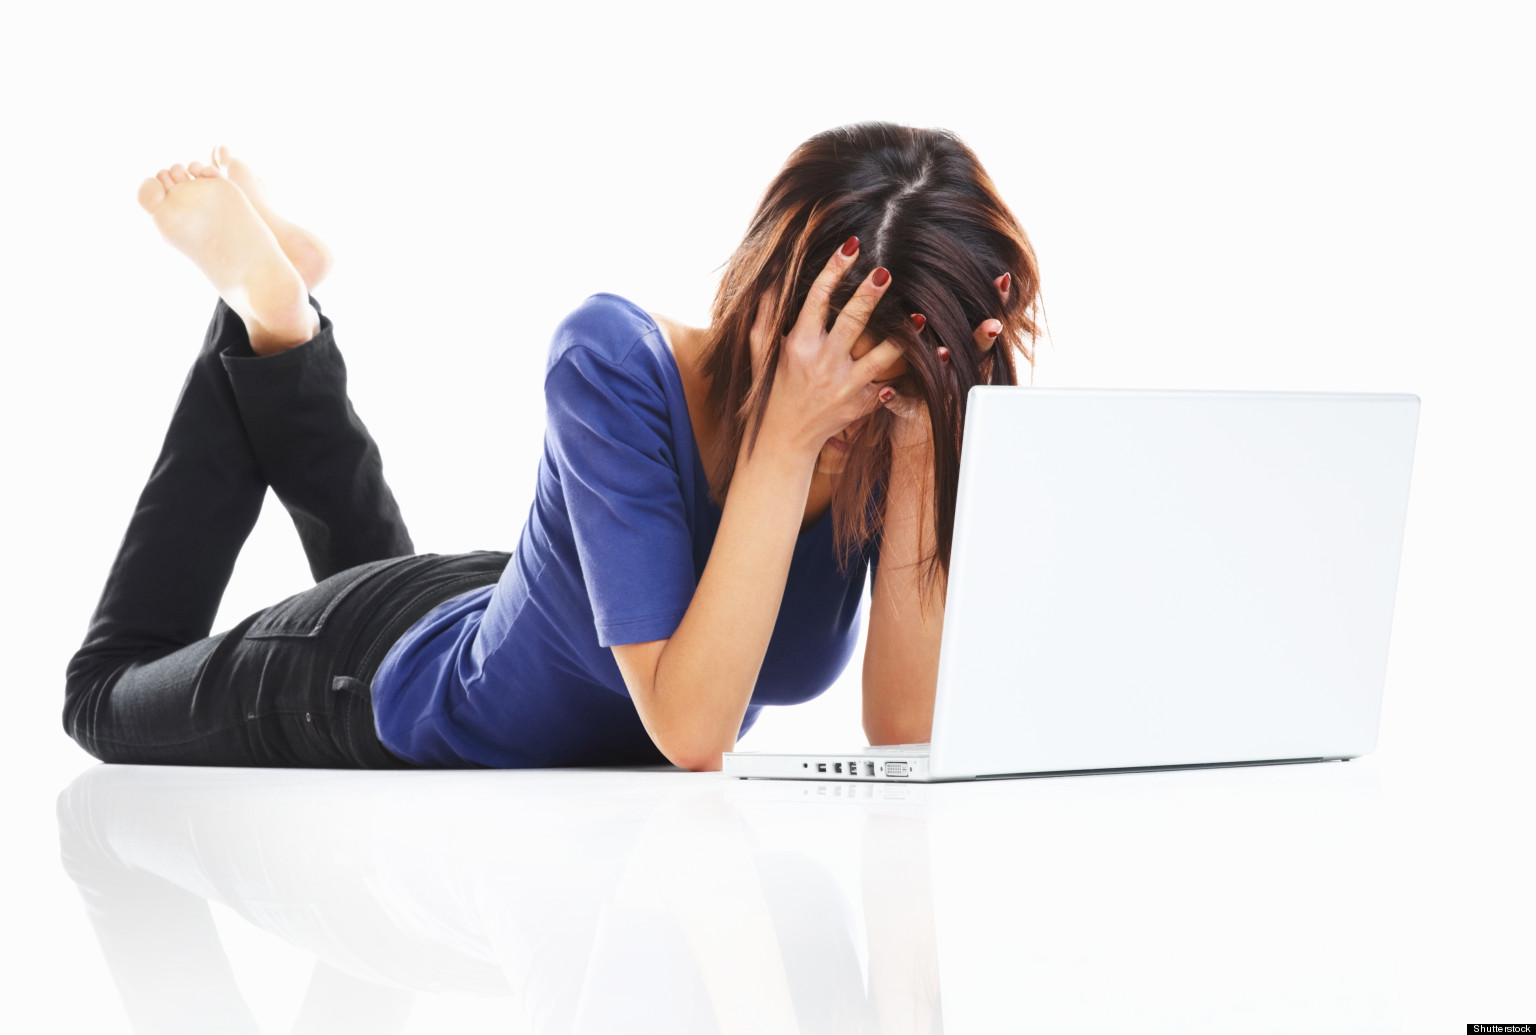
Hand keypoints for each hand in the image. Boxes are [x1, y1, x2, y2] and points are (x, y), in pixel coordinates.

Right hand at [754, 237, 905, 458]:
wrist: (784, 438)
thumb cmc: (772, 388)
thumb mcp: (759, 350)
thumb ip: (766, 313)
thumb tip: (772, 275)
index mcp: (799, 345)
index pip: (817, 300)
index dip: (834, 271)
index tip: (851, 248)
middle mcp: (822, 364)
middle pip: (851, 323)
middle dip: (869, 296)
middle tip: (886, 272)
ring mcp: (843, 386)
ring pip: (879, 358)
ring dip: (902, 336)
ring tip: (921, 316)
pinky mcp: (860, 404)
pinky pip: (890, 385)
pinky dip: (912, 373)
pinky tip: (935, 356)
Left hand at [884, 271, 1012, 448]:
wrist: (908, 422)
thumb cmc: (924, 369)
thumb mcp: (936, 337)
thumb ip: (946, 309)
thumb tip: (965, 270)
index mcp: (962, 349)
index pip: (982, 323)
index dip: (996, 303)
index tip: (1001, 280)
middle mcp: (954, 368)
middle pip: (973, 352)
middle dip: (982, 338)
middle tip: (991, 325)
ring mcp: (936, 389)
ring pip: (943, 376)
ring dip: (942, 363)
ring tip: (942, 352)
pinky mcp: (911, 409)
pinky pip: (905, 404)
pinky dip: (897, 398)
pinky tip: (886, 392)